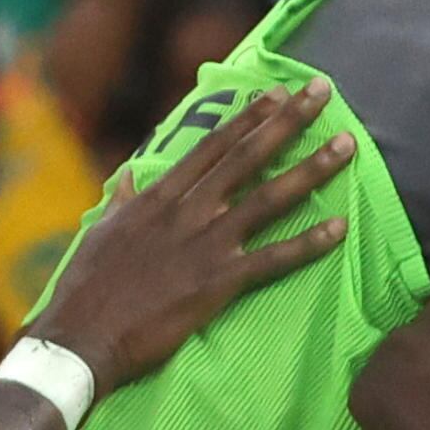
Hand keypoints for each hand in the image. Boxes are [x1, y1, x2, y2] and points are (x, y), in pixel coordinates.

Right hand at [22, 80, 356, 385]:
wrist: (83, 336)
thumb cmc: (86, 288)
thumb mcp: (99, 233)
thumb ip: (122, 203)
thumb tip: (129, 180)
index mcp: (158, 198)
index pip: (211, 147)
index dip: (247, 118)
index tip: (275, 93)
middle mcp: (188, 211)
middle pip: (247, 157)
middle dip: (288, 122)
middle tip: (322, 93)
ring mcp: (206, 244)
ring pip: (268, 199)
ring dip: (311, 169)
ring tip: (346, 145)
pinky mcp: (218, 282)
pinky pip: (273, 259)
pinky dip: (308, 243)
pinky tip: (339, 228)